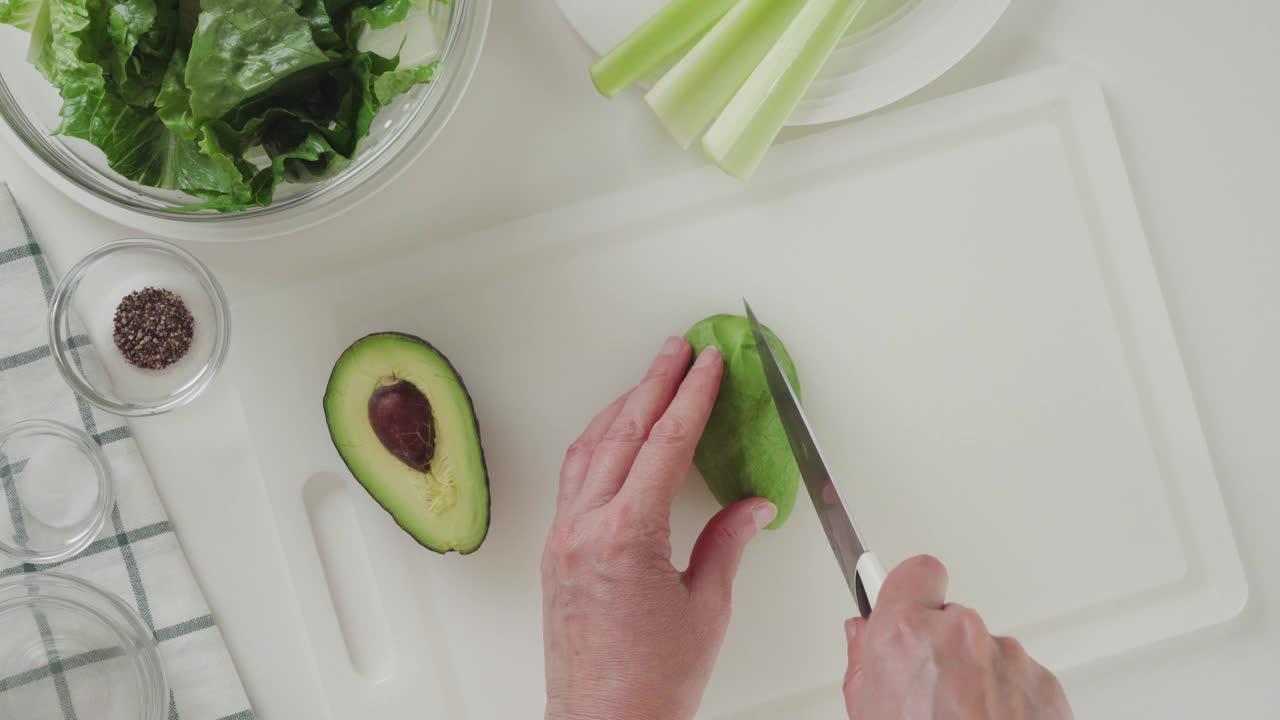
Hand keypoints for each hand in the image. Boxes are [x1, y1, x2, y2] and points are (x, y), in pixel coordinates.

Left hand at [542, 336, 777, 719]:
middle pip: (622, 433)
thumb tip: (750, 507)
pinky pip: (574, 478)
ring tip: (649, 379)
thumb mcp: (706, 608)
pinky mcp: (556, 553)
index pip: (665, 443)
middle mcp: (585, 528)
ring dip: (622, 408)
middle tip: (678, 349)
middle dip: (654, 383)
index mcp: (627, 535)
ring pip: (589, 450)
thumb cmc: (651, 682)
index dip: (691, 395)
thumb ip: (726, 543)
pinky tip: (613, 436)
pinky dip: (597, 444)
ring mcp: (564, 538)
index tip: (708, 362)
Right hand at [844, 556, 1072, 719]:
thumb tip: (863, 637)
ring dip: (977, 677)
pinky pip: (1019, 678)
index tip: (903, 600)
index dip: (910, 589)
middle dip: (940, 647)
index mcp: (907, 634)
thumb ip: (864, 662)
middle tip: (926, 690)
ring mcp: (1008, 658)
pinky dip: (1008, 701)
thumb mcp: (864, 711)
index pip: (916, 572)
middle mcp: (961, 634)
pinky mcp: (1045, 684)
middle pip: (950, 619)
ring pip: (987, 651)